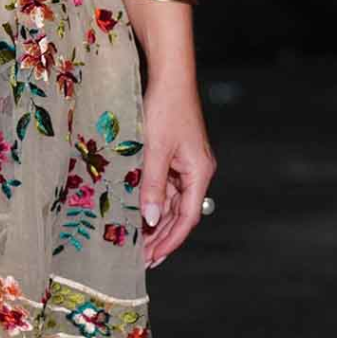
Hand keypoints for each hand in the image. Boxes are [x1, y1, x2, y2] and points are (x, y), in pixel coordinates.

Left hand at [138, 77, 213, 269]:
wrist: (169, 77)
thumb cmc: (164, 109)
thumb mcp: (154, 150)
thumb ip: (151, 186)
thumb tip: (152, 220)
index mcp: (199, 172)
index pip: (188, 217)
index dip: (171, 241)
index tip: (153, 259)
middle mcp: (197, 171)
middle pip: (181, 213)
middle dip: (162, 237)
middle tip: (142, 260)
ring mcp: (186, 164)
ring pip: (171, 202)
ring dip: (156, 222)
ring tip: (136, 244)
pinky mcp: (174, 156)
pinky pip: (164, 187)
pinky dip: (152, 202)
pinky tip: (136, 215)